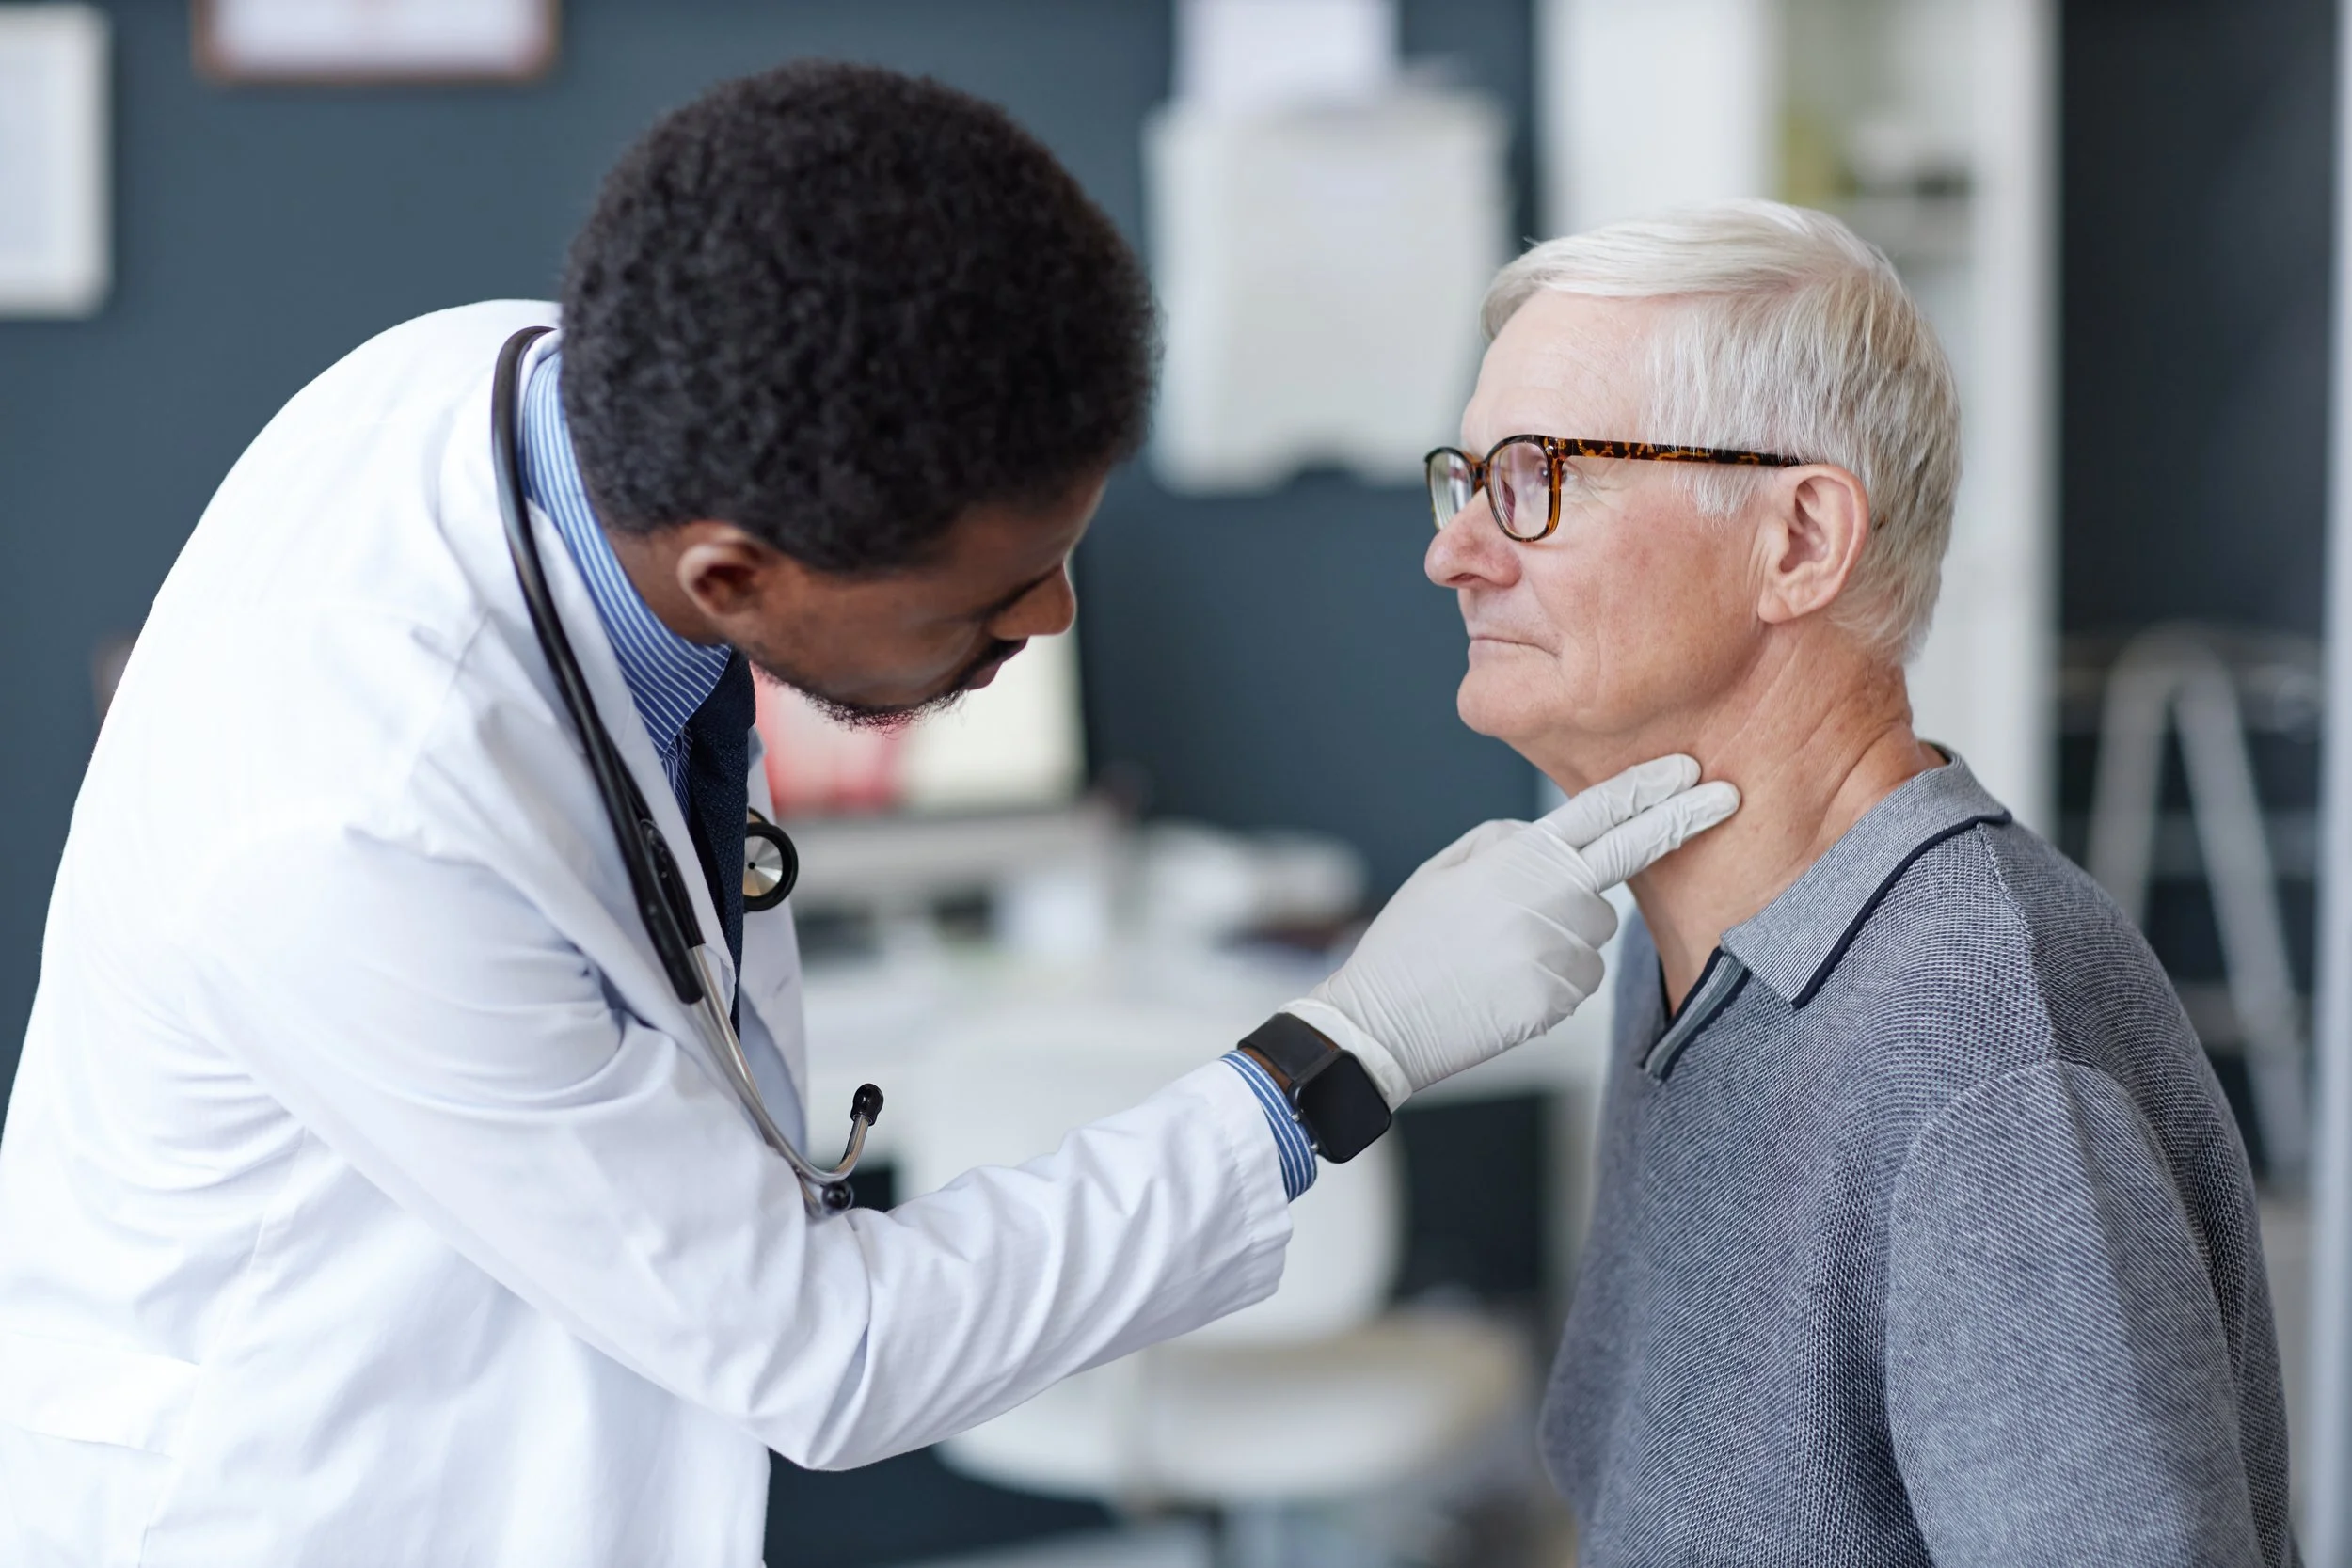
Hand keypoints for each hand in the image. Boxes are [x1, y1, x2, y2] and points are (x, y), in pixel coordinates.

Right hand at [1283, 755, 1737, 1108]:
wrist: (1381, 1023)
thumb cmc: (1408, 942)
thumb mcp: (1442, 870)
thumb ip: (1504, 840)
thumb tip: (1551, 838)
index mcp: (1516, 858)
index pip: (1599, 811)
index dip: (1648, 787)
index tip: (1688, 768)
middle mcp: (1547, 898)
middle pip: (1627, 861)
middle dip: (1682, 821)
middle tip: (1727, 797)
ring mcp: (1558, 950)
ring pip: (1598, 929)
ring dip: (1570, 931)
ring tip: (1503, 950)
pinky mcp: (1560, 999)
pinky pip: (1582, 976)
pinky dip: (1556, 976)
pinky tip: (1505, 982)